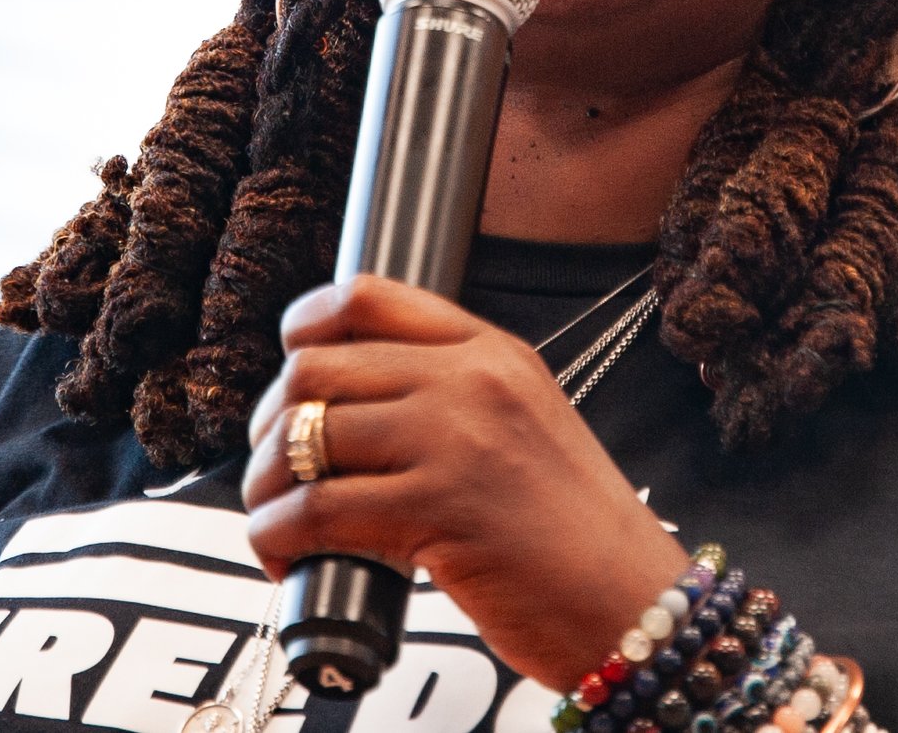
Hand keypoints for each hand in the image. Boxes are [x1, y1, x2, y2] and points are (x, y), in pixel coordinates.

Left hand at [243, 275, 689, 687]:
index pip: (369, 296)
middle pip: (317, 367)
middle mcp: (471, 381)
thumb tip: (347, 410)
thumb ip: (452, 400)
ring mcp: (455, 440)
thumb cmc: (575, 532)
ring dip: (264, 484)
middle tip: (274, 467)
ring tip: (275, 516)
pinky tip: (286, 556)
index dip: (306, 326)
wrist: (633, 602)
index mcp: (493, 351)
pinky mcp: (437, 509)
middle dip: (272, 422)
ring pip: (304, 435)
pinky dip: (277, 535)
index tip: (290, 365)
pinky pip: (314, 509)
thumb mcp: (525, 425)